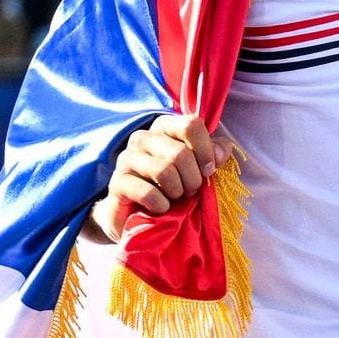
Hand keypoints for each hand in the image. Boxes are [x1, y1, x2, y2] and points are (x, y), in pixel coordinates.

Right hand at [90, 112, 224, 243]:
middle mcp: (143, 137)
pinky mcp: (117, 182)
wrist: (138, 213)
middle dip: (193, 179)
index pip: (191, 125)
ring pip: (164, 172)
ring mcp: (126, 158)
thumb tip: (221, 153)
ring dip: (178, 191)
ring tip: (176, 197)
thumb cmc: (174, 185)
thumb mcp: (198, 166)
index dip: (206, 150)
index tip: (209, 170)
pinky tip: (161, 207)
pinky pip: (148, 193)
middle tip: (191, 190)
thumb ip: (215, 153)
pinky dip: (162, 205)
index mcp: (164, 127)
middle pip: (180, 153)